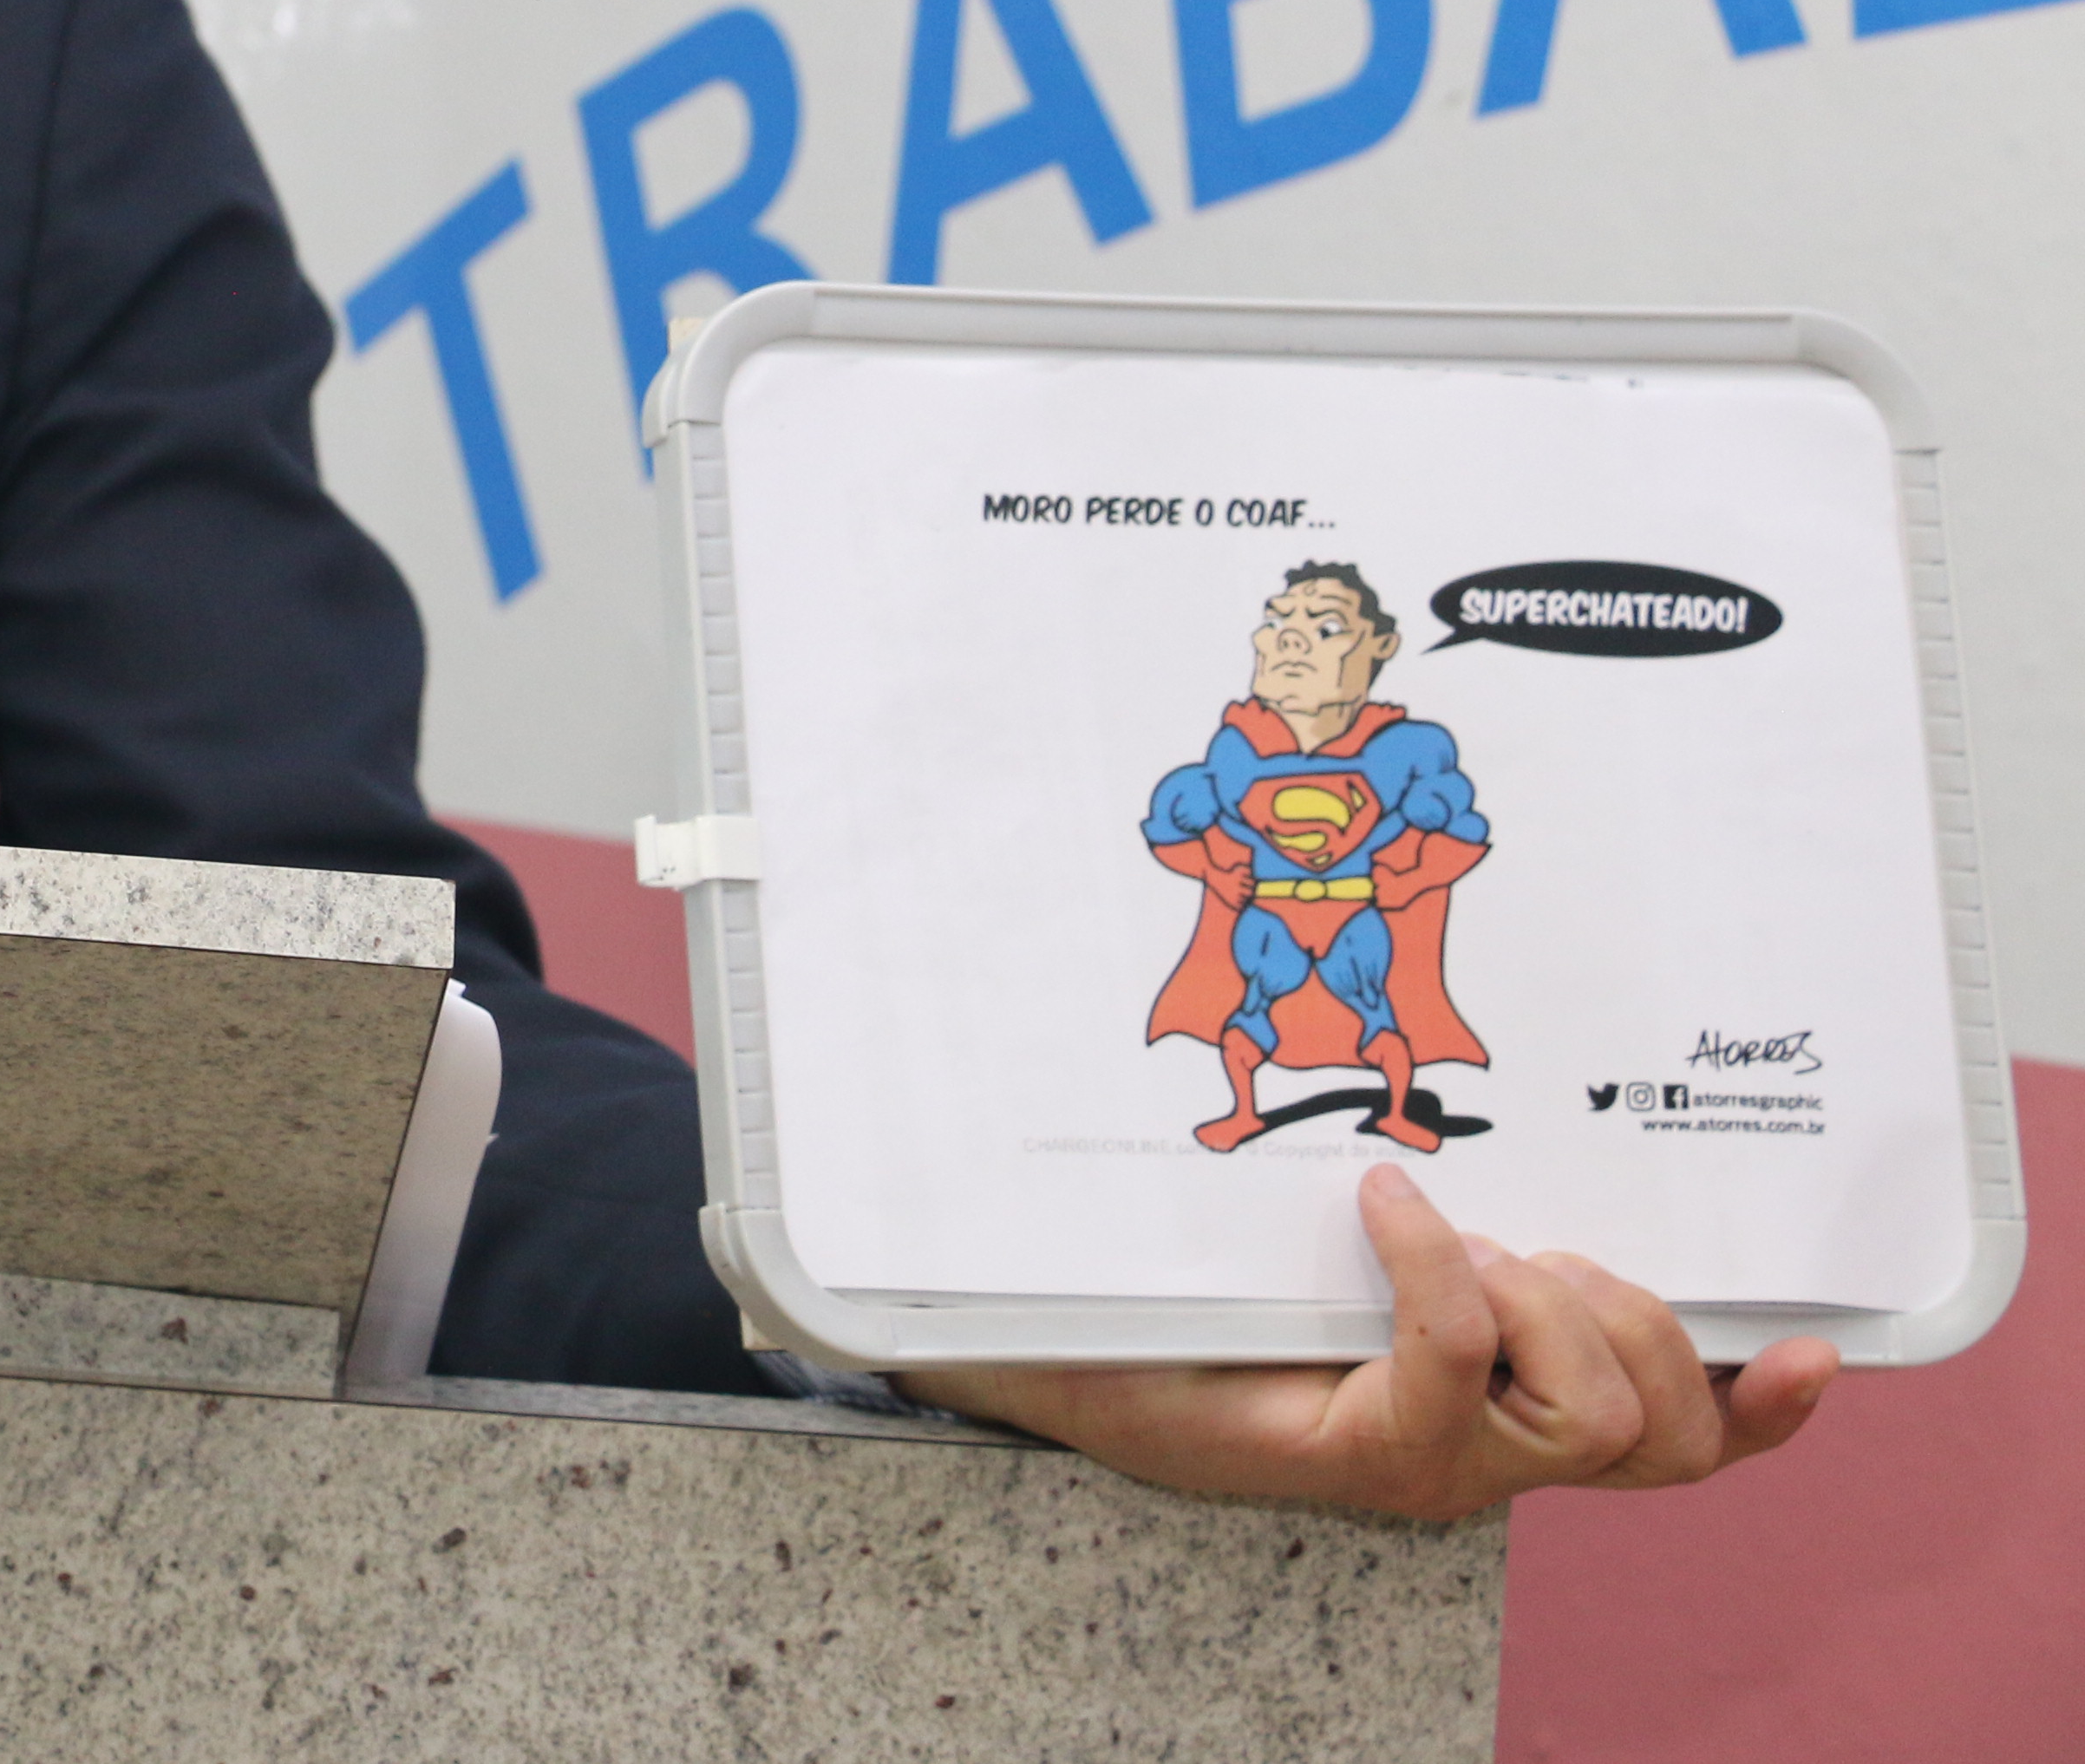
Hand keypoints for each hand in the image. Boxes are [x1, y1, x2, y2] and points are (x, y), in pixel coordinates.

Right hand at [896, 1165, 1836, 1519]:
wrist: (1119, 1385)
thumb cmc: (1101, 1340)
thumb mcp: (1079, 1320)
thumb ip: (1021, 1289)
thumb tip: (845, 1256)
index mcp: (1341, 1439)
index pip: (1443, 1381)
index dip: (1444, 1290)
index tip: (1392, 1190)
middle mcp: (1449, 1465)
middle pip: (1589, 1411)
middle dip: (1554, 1299)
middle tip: (1476, 1225)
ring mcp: (1512, 1450)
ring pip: (1646, 1420)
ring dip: (1625, 1314)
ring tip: (1546, 1248)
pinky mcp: (1546, 1416)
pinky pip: (1687, 1447)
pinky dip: (1759, 1407)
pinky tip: (1810, 1354)